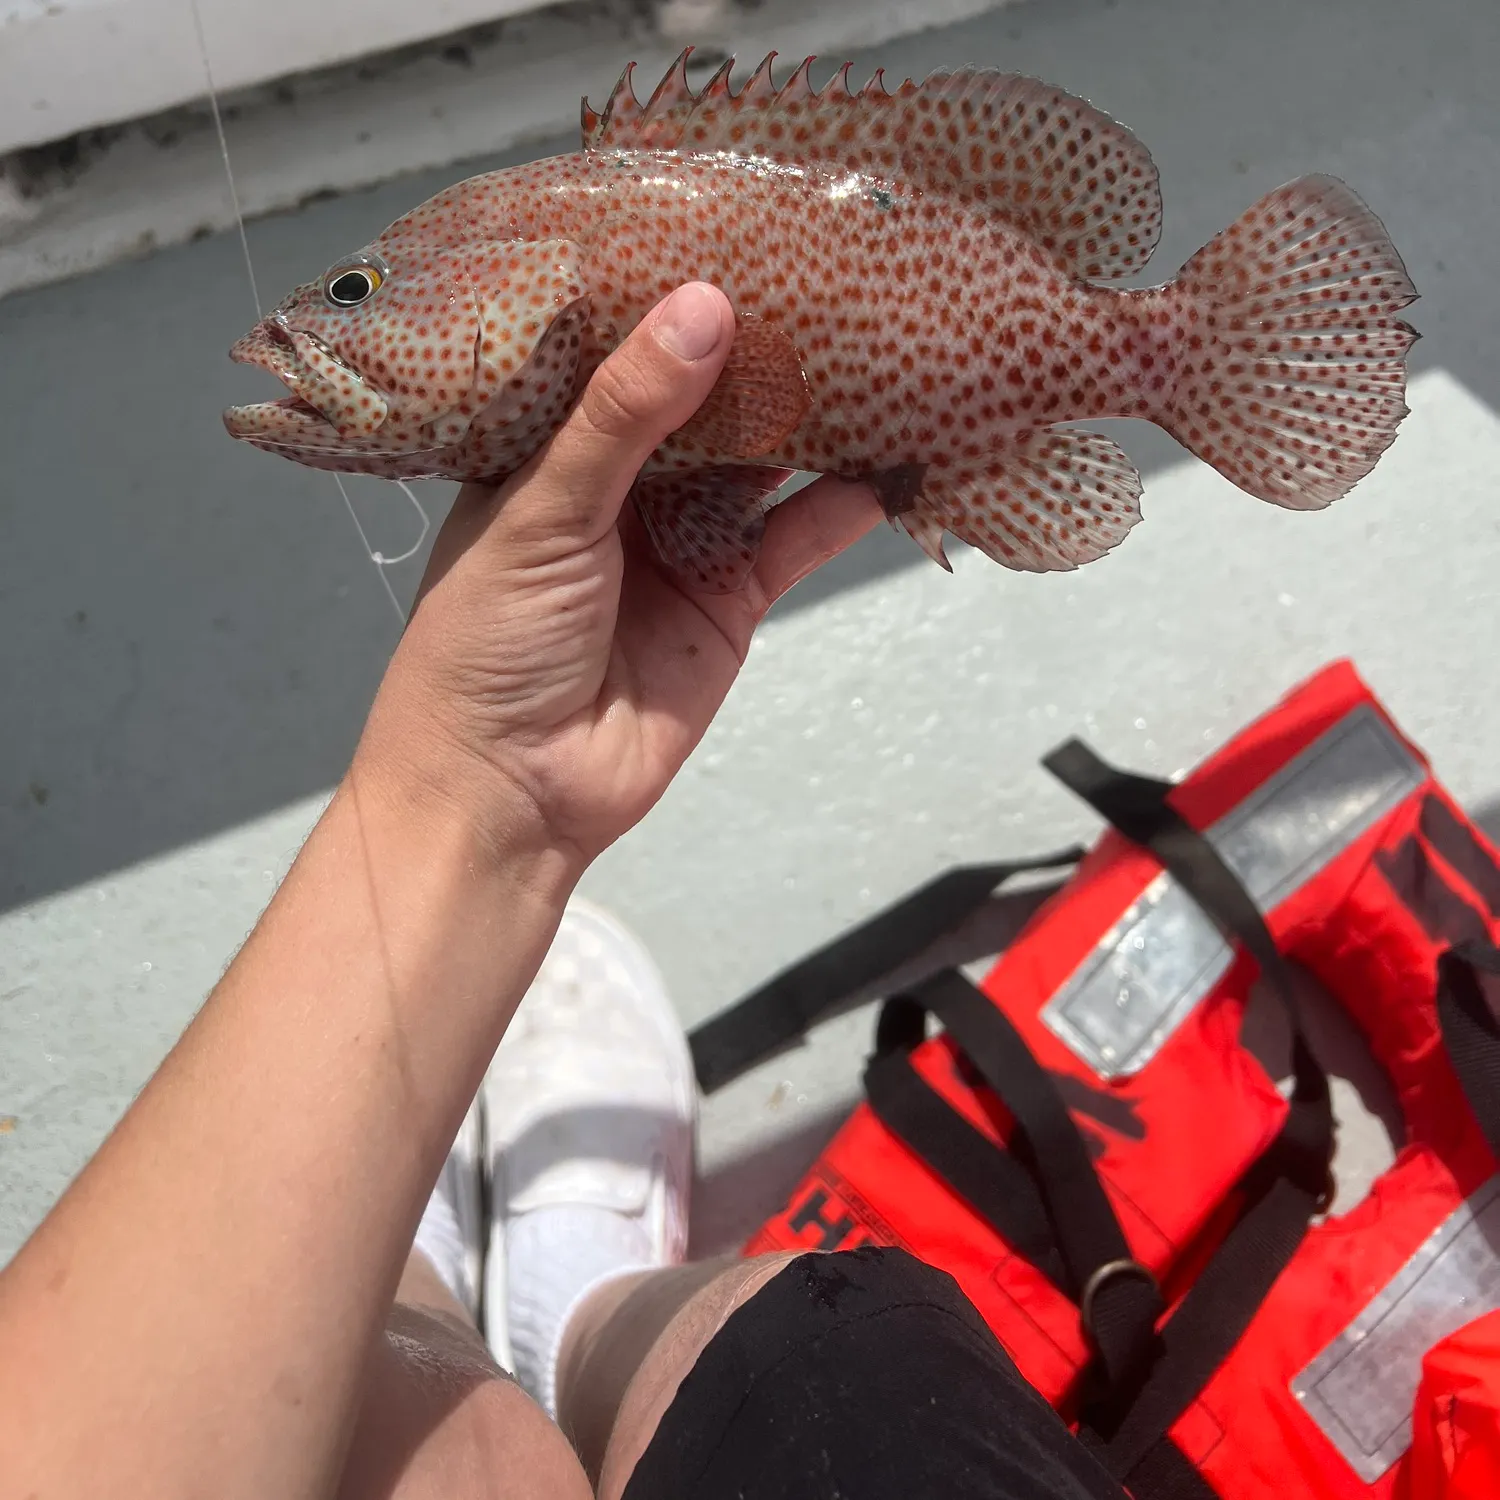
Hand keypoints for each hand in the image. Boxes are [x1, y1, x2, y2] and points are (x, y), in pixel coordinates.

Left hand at [356, 282, 880, 868]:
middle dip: (755, 352)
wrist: (511, 791)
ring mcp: (681, 543)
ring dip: (810, 419)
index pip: (616, 355)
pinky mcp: (731, 601)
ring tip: (878, 346)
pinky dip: (840, 506)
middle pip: (701, 405)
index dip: (667, 301)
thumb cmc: (489, 639)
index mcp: (548, 450)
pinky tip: (892, 460)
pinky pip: (793, 540)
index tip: (732, 228)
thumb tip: (706, 305)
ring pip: (758, 465)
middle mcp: (619, 486)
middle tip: (830, 274)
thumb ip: (625, 413)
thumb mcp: (543, 510)